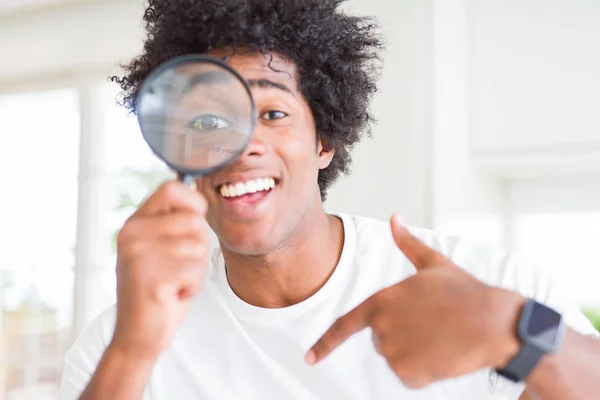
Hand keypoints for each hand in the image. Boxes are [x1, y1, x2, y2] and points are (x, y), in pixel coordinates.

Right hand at [110, 181, 208, 359]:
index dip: (193, 203)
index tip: (193, 228)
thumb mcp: (164, 249)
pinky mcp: (149, 276)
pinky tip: (173, 295)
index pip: (172, 188)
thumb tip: (199, 194)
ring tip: (175, 283)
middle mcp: (132, 234)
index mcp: (135, 223)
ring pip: (198, 246)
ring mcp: (137, 254)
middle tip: (179, 269)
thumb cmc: (160, 290)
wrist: (139, 335)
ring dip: (196, 270)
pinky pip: (195, 270)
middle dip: (199, 247)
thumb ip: (176, 223)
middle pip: (194, 220)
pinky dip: (193, 286)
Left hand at [306, 214, 524, 388]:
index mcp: (382, 300)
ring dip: (414, 353)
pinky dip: (424, 371)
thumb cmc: (465, 292)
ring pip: (396, 359)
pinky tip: (443, 354)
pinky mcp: (408, 373)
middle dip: (401, 334)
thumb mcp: (434, 263)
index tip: (309, 358)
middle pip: (380, 340)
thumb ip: (407, 243)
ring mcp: (393, 351)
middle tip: (431, 323)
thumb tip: (395, 217)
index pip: (345, 325)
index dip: (325, 343)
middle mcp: (381, 326)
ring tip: (441, 337)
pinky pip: (410, 376)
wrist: (494, 324)